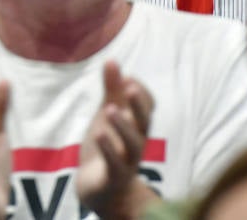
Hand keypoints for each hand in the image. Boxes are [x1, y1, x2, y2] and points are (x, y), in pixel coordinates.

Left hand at [77, 62, 156, 219]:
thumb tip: (112, 60)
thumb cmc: (109, 145)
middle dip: (138, 105)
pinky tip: (99, 134)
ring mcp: (128, 160)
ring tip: (110, 109)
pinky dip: (109, 149)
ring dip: (123, 126)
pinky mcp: (115, 177)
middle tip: (130, 87)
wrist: (100, 188)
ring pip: (132, 144)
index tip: (127, 78)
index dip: (140, 92)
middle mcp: (137, 141)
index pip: (147, 106)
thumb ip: (111, 90)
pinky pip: (115, 163)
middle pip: (144, 122)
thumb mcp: (108, 115)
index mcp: (136, 124)